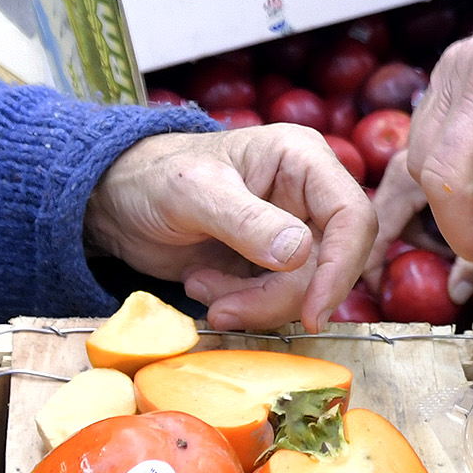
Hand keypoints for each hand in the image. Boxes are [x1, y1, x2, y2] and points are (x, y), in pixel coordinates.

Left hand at [86, 127, 371, 328]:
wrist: (119, 202)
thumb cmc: (154, 178)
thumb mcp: (194, 193)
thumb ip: (247, 221)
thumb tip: (300, 253)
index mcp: (302, 158)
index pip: (353, 215)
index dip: (341, 268)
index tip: (312, 314)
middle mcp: (307, 194)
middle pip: (329, 264)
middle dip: (277, 296)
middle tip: (223, 309)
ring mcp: (290, 231)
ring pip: (304, 289)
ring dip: (252, 303)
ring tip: (200, 287)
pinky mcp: (270, 263)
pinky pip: (277, 299)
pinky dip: (241, 305)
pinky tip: (202, 285)